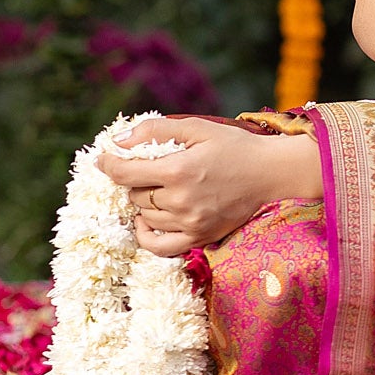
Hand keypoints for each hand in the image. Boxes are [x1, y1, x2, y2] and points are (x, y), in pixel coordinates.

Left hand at [98, 118, 322, 258]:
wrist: (271, 174)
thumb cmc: (235, 147)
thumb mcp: (197, 127)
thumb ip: (155, 130)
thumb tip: (119, 141)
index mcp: (178, 170)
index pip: (126, 173)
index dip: (109, 165)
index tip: (103, 159)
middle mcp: (181, 200)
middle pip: (135, 195)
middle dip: (134, 182)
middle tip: (147, 170)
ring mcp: (190, 222)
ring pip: (145, 217)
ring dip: (143, 203)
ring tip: (158, 190)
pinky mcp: (200, 237)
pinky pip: (159, 246)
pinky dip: (147, 234)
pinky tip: (148, 221)